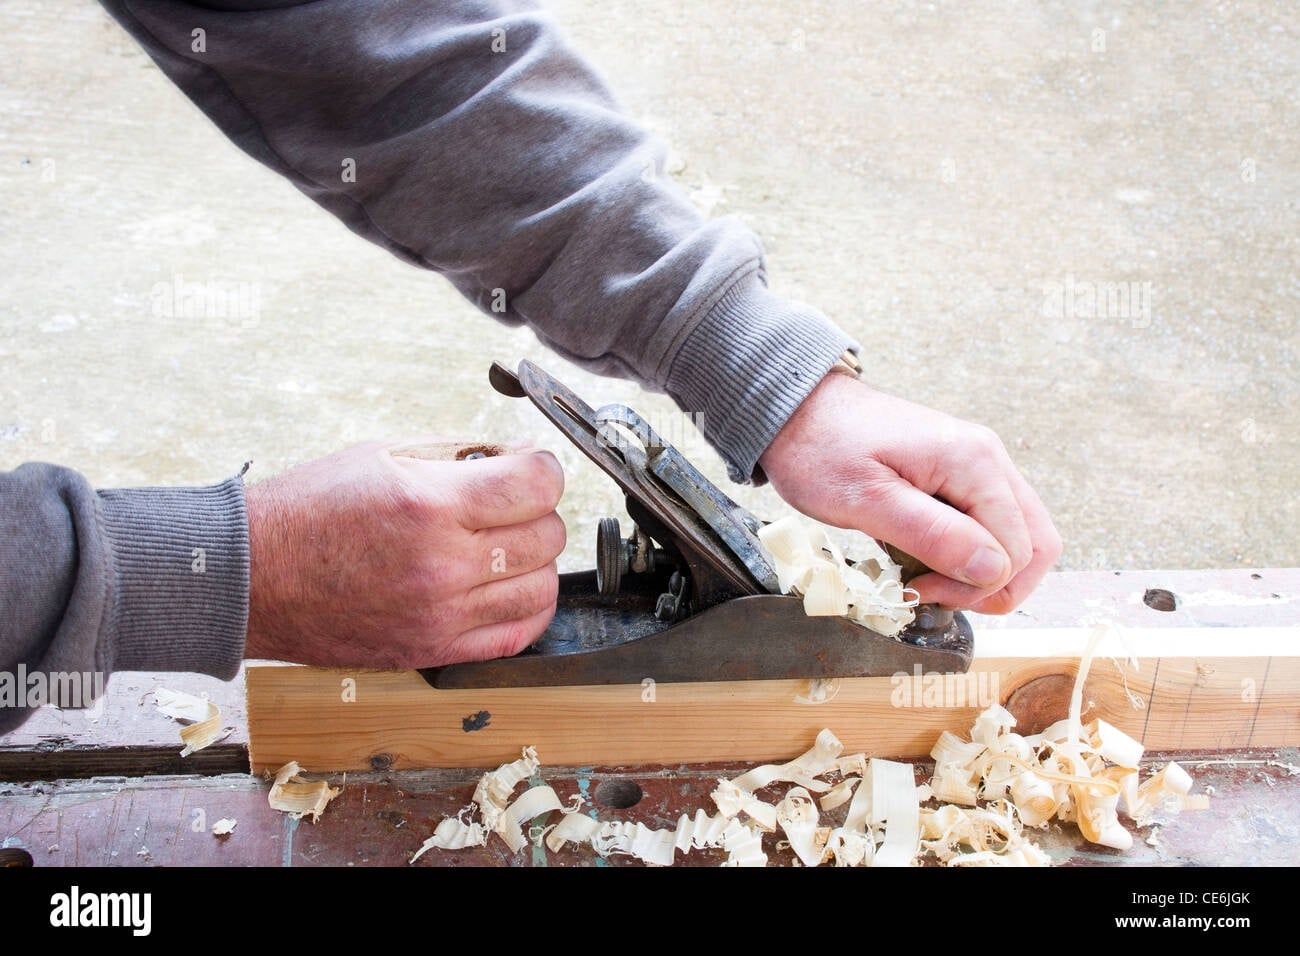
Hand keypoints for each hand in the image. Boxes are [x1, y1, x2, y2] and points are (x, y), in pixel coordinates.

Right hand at [243, 441, 565, 666]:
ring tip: (506, 546)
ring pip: (542, 587)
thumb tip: (522, 457)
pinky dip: (527, 607)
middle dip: (537, 511)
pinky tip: (507, 586)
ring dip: (535, 561)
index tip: (533, 468)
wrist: (252, 578)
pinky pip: (518, 634)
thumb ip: (462, 454)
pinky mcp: (435, 650)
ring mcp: (441, 615)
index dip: (544, 469)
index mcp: (430, 505)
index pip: (538, 485)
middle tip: (510, 505)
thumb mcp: (386, 454)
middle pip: (546, 536)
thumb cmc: (310, 511)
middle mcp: (442, 564)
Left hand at [758, 372, 1060, 612]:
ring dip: (980, 572)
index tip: (922, 590)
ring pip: (1016, 538)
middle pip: (1034, 546)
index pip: (1018, 550)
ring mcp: (977, 466)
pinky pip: (987, 525)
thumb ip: (932, 534)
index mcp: (974, 463)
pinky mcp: (958, 475)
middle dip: (992, 585)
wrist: (796, 410)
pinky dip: (964, 552)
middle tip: (933, 593)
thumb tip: (993, 570)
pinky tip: (922, 555)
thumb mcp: (867, 500)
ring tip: (927, 577)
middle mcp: (988, 460)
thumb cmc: (821, 449)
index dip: (978, 585)